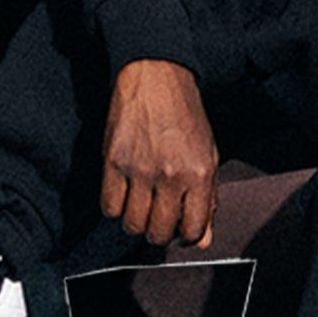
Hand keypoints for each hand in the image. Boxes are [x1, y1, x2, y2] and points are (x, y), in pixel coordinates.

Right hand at [100, 59, 219, 247]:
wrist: (156, 76)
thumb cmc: (185, 116)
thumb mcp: (208, 155)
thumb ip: (208, 200)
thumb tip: (205, 240)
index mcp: (198, 174)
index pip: (193, 231)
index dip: (188, 236)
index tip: (181, 228)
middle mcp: (169, 176)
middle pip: (159, 234)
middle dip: (160, 234)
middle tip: (159, 219)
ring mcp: (138, 170)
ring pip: (132, 225)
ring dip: (137, 223)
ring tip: (141, 207)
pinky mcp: (112, 162)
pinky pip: (109, 207)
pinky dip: (115, 208)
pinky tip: (124, 196)